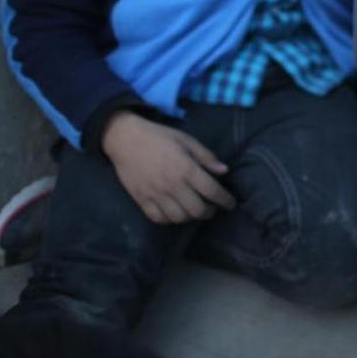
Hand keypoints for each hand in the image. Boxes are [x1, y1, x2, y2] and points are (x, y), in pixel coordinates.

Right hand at [102, 110, 235, 223]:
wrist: (125, 139)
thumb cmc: (160, 137)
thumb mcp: (187, 141)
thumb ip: (206, 157)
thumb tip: (224, 171)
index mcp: (186, 169)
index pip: (212, 191)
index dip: (225, 200)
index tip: (231, 204)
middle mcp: (172, 185)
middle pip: (197, 210)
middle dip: (210, 212)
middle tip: (213, 207)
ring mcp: (156, 194)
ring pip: (179, 217)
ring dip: (191, 217)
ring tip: (195, 210)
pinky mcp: (141, 200)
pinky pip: (159, 218)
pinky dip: (171, 220)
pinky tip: (176, 213)